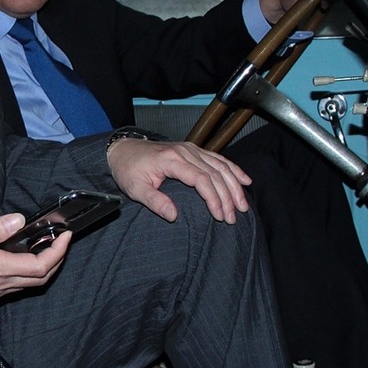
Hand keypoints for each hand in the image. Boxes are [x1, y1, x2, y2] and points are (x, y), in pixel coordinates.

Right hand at [0, 213, 72, 314]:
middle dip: (57, 259)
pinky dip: (26, 273)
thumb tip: (19, 221)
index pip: (41, 265)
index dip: (58, 251)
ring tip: (44, 246)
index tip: (65, 235)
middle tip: (60, 240)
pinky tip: (19, 260)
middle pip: (41, 278)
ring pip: (29, 284)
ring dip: (44, 267)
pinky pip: (14, 287)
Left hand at [107, 137, 250, 223]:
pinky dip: (233, 169)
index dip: (213, 198)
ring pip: (220, 166)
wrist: (122, 149)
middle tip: (234, 217)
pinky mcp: (193, 150)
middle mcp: (185, 151)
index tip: (220, 215)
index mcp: (172, 160)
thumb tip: (173, 215)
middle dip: (228, 197)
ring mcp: (190, 149)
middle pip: (215, 174)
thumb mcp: (135, 188)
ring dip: (234, 185)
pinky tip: (245, 180)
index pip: (201, 179)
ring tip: (243, 205)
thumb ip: (154, 201)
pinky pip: (218, 158)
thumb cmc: (128, 169)